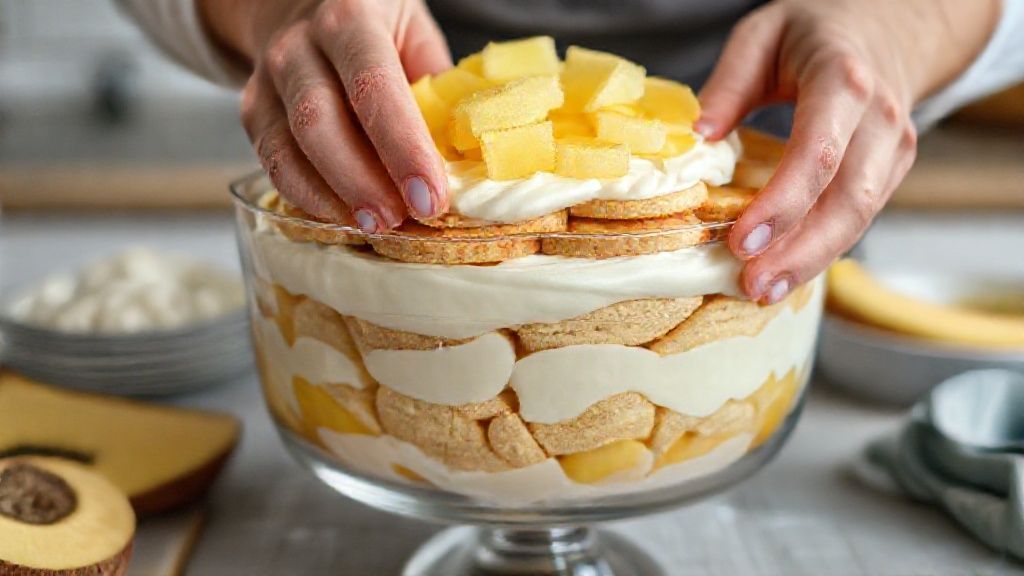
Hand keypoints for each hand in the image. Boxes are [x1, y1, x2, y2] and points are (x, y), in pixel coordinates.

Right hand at [201, 0, 451, 229]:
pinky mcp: (254, 110)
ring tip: (373, 226)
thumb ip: (436, 88)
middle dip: (363, 182)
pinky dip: (307, 196)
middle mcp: (299, 44)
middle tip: (400, 220)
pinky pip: (272, 161)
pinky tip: (340, 216)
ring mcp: (269, 78)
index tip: (430, 197)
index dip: (402, 149)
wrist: (302, 1)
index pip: (375, 88)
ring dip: (331, 197)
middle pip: (321, 123)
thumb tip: (463, 160)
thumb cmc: (377, 26)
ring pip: (287, 148)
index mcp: (351, 17)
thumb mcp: (416, 34)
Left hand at [696, 0, 998, 301]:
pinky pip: (860, 218)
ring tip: (764, 291)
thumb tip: (698, 135)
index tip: (741, 241)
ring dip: (812, 261)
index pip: (817, 153)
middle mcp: (880, 119)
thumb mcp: (763, 34)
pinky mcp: (893, 171)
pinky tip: (787, 272)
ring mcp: (894, 149)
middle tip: (752, 285)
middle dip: (799, 250)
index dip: (782, 204)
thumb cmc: (815, 32)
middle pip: (847, 199)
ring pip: (860, 218)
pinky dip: (823, 249)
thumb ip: (729, 82)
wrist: (889, 27)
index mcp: (843, 81)